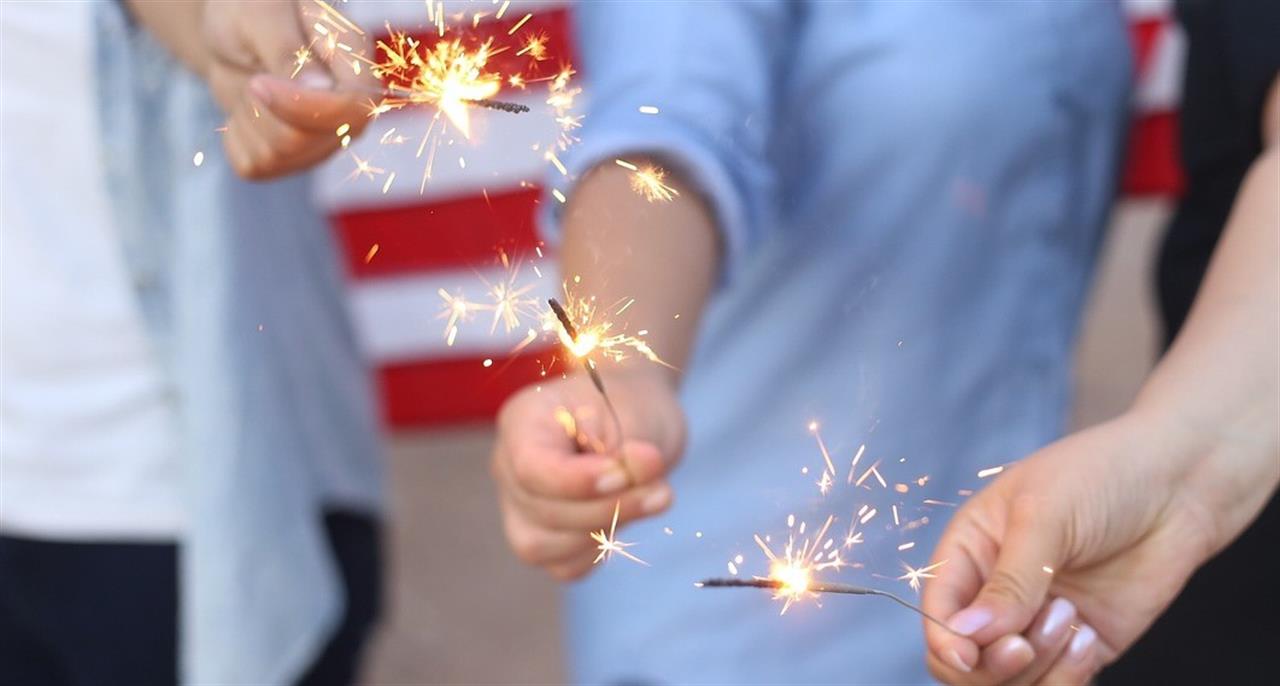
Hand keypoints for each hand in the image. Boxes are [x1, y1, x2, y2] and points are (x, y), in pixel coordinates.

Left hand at [201, 0, 375, 178]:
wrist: (234, 32)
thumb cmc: (253, 10)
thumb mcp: (261, 15)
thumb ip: (288, 50)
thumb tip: (320, 89)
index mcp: (356, 64)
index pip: (354, 109)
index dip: (302, 107)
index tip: (257, 82)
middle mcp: (349, 110)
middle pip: (304, 140)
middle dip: (262, 108)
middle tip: (254, 74)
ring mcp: (324, 140)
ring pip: (277, 156)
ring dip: (247, 118)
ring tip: (254, 85)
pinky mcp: (292, 159)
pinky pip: (255, 165)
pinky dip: (236, 136)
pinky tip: (248, 108)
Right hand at [492, 367, 684, 580]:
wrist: (632, 418)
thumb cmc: (629, 407)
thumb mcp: (638, 413)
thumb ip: (635, 445)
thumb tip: (641, 469)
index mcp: (523, 420)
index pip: (531, 467)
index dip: (578, 483)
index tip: (625, 474)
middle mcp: (507, 466)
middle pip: (542, 510)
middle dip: (608, 508)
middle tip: (661, 491)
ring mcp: (517, 507)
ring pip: (545, 547)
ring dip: (606, 530)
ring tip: (653, 497)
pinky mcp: (541, 539)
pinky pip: (565, 565)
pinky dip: (601, 549)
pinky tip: (626, 517)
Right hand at [921, 413, 1218, 684]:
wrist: (1180, 484)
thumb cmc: (1101, 474)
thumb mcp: (1043, 516)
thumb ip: (1008, 582)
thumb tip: (964, 635)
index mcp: (970, 552)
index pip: (939, 612)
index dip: (945, 640)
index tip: (970, 654)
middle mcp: (997, 593)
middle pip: (966, 661)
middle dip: (991, 665)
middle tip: (1024, 646)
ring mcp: (1039, 622)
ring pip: (1011, 682)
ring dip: (1039, 666)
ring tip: (1072, 618)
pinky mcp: (1082, 645)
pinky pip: (1058, 685)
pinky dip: (1069, 677)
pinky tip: (1089, 637)